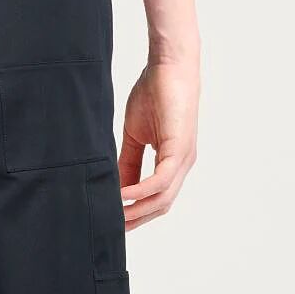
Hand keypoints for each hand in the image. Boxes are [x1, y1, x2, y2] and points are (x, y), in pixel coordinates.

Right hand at [118, 58, 199, 230]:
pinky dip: (139, 191)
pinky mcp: (179, 148)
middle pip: (161, 206)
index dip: (137, 213)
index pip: (157, 199)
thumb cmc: (155, 93)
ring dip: (137, 211)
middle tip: (110, 227)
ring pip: (162, 199)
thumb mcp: (135, 135)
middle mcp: (182, 165)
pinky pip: (160, 181)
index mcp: (173, 162)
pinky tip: (122, 195)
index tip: (113, 221)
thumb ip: (128, 161)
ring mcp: (183, 159)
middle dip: (136, 219)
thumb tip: (116, 186)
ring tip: (113, 216)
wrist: (168, 66)